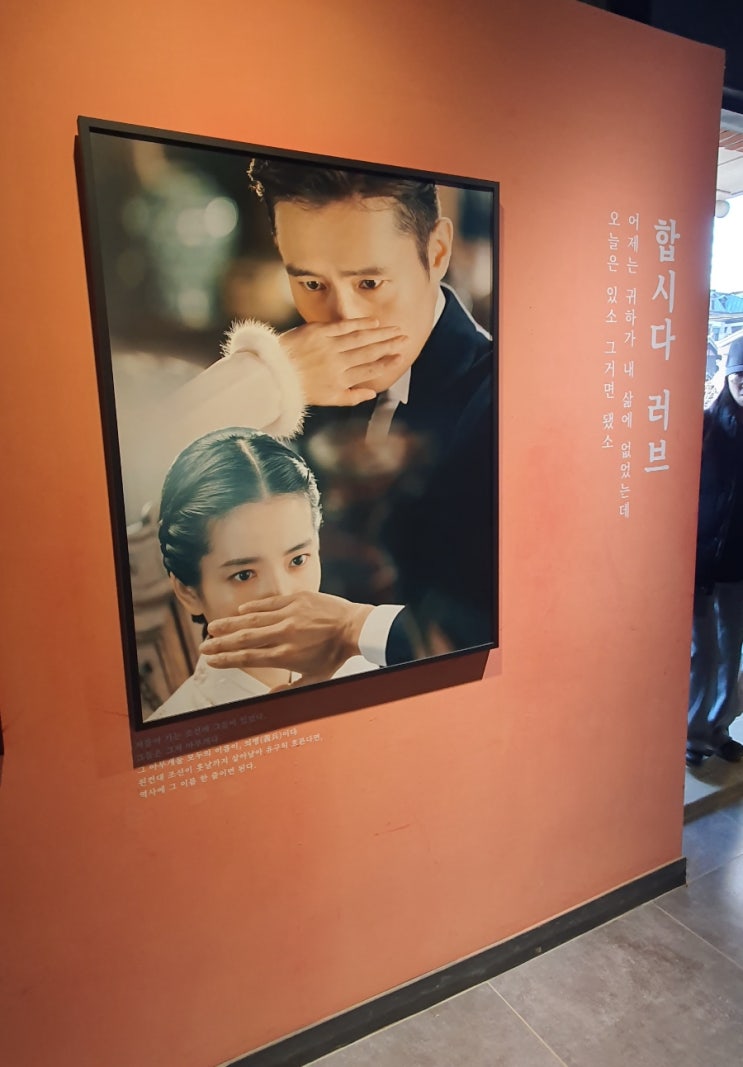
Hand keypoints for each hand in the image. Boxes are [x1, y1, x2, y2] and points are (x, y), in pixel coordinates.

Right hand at [200, 591, 373, 685]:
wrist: (355, 628)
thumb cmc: (335, 656)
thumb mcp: (316, 679)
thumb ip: (291, 689)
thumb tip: (269, 695)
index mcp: (286, 655)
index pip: (248, 658)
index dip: (226, 660)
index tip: (211, 661)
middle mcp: (284, 634)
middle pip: (244, 639)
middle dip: (221, 643)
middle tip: (203, 646)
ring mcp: (289, 615)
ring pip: (252, 619)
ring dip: (230, 624)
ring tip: (212, 628)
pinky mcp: (296, 599)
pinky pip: (269, 603)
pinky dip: (253, 608)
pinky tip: (240, 612)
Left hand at [279, 318, 406, 405]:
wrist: (273, 373)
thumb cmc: (300, 388)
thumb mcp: (327, 399)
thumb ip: (351, 397)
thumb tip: (372, 393)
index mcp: (341, 381)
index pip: (370, 370)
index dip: (388, 363)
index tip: (401, 357)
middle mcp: (338, 364)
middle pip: (370, 352)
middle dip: (390, 345)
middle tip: (405, 338)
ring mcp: (329, 347)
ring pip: (361, 338)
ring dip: (380, 333)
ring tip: (395, 329)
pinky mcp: (319, 332)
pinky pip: (344, 326)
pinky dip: (360, 324)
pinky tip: (374, 322)